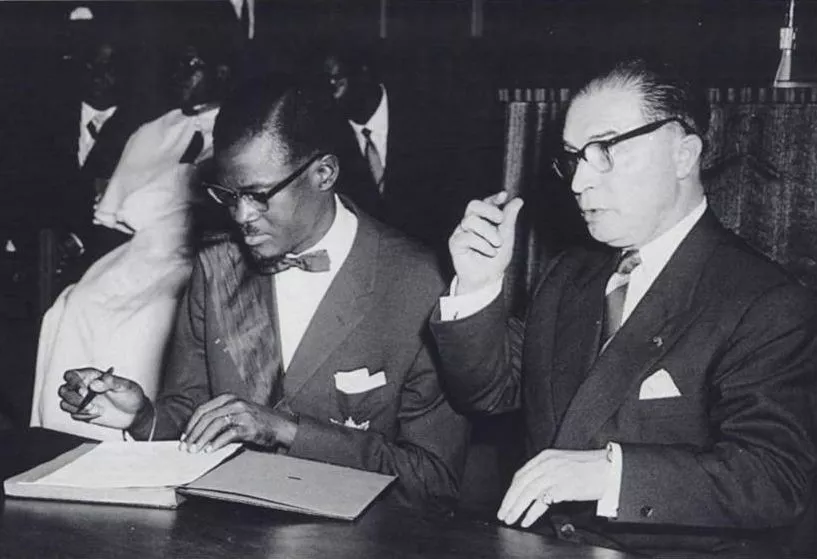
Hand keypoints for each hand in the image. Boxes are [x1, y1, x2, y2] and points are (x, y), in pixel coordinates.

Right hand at [59, 367, 147, 428]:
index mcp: (92, 376)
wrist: (136, 414)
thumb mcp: (125, 386)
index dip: (73, 382)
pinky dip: (83, 416)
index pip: (71, 375)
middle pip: (63, 390)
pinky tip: (97, 414)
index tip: (84, 391)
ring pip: (64, 403)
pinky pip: (73, 415)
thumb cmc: (131, 395)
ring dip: (77, 408)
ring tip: (96, 409)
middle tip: (89, 402)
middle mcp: (84, 387)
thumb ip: (110, 382)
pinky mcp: (84, 413)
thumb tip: (94, 384)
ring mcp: (82, 401)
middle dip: (73, 398)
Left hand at [181, 394, 297, 452]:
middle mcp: (235, 403)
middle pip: (206, 417)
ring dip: (202, 439)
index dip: (190, 424)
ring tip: (195, 450)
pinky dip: (217, 443)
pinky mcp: (249, 427)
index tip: (184, 437)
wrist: (280, 426)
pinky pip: (228, 434)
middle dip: (193, 434)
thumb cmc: (256, 421)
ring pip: (215, 425)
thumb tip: (197, 434)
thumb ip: (220, 418)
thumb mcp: (237, 413)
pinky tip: (210, 450)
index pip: (202, 409)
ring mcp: (242, 414)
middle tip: (186, 447)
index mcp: (229, 398)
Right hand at [449, 191, 523, 294]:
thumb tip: (518, 200)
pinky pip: (467, 237)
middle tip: (500, 219)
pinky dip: (482, 245)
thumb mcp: (507, 236)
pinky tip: (490, 252)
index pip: (486, 203)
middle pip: (473, 205)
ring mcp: (462, 232)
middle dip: (488, 210)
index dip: (494, 198)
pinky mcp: (455, 243)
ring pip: (471, 220)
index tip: (504, 196)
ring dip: (488, 233)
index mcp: (483, 219)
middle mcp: (471, 223)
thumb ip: (510, 218)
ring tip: (497, 245)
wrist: (488, 279)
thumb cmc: (496, 259)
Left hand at [497, 449, 610, 527]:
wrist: (610, 469)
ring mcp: (555, 475)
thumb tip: (531, 488)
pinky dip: (531, 512)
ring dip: (516, 508)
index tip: (505, 502)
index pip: (521, 474)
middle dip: (509, 500)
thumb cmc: (589, 468)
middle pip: (521, 483)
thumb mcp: (562, 464)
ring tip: (510, 519)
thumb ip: (546, 471)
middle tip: (502, 513)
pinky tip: (526, 520)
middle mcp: (547, 464)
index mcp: (545, 457)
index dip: (511, 490)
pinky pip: (542, 502)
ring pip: (528, 492)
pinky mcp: (564, 487)